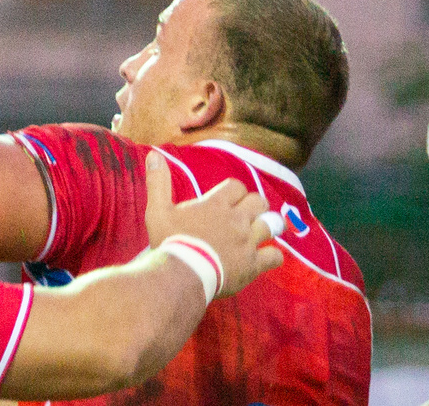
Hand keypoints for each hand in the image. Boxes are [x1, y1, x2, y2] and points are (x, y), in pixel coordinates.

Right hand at [143, 168, 282, 296]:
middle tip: (245, 214)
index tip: (227, 200)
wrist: (182, 274)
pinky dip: (272, 255)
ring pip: (270, 225)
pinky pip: (274, 256)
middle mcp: (237, 220)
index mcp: (216, 204)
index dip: (234, 191)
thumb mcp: (157, 210)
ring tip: (259, 231)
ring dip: (266, 226)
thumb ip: (158, 182)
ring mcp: (247, 242)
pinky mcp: (253, 264)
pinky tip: (265, 256)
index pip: (237, 186)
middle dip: (254, 205)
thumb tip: (154, 154)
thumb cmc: (169, 241)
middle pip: (258, 201)